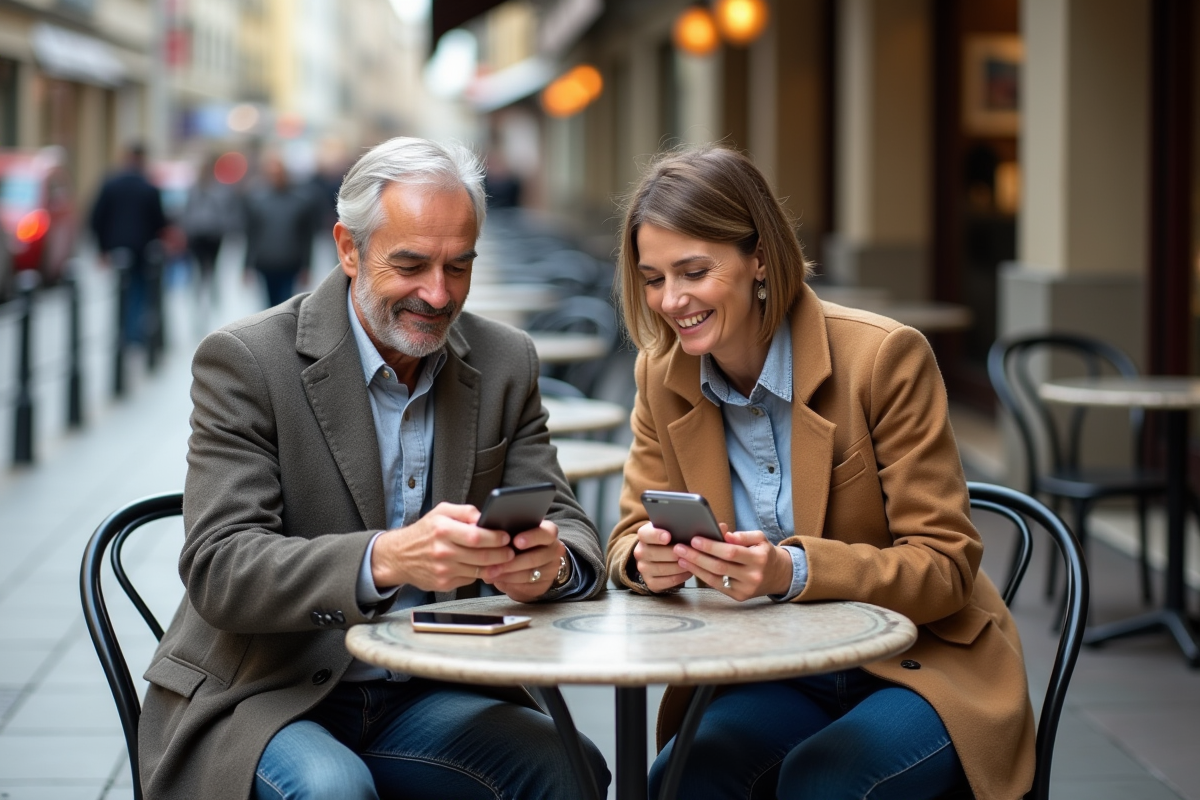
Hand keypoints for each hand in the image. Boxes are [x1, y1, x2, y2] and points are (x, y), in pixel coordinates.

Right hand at [370, 502, 513, 592]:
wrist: (399, 556)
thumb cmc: (424, 532)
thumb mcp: (441, 512)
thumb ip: (465, 512)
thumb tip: (486, 517)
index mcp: (442, 530)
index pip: (476, 536)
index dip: (495, 538)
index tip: (506, 536)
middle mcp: (442, 551)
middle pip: (480, 556)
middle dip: (501, 554)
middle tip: (512, 551)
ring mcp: (443, 570)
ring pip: (478, 570)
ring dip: (496, 566)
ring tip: (505, 560)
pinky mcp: (443, 584)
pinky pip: (470, 580)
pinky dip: (481, 574)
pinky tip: (488, 568)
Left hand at [482, 520, 565, 601]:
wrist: (532, 564)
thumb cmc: (520, 544)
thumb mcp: (517, 534)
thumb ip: (510, 533)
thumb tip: (491, 536)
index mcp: (549, 533)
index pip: (546, 533)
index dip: (532, 537)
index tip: (516, 541)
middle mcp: (554, 551)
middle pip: (536, 557)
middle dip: (513, 562)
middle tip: (496, 564)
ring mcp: (551, 570)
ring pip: (530, 574)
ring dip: (509, 575)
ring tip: (491, 573)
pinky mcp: (544, 585)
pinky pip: (527, 586)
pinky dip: (510, 584)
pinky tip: (498, 580)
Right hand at [632, 522, 690, 592]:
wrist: (661, 555)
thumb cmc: (670, 539)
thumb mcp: (669, 529)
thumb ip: (674, 527)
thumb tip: (688, 527)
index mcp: (643, 535)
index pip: (645, 534)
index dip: (656, 535)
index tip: (668, 536)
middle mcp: (640, 552)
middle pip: (655, 554)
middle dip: (674, 554)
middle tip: (689, 552)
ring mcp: (643, 568)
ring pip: (662, 569)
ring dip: (679, 566)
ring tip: (692, 562)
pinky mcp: (650, 582)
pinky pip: (666, 582)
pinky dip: (679, 577)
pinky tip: (688, 571)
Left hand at [673, 525, 793, 600]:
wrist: (778, 575)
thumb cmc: (763, 553)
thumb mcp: (759, 539)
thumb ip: (743, 535)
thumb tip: (725, 533)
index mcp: (759, 558)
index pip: (731, 552)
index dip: (711, 546)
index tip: (694, 539)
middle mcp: (753, 576)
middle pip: (720, 566)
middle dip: (697, 557)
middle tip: (679, 548)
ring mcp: (746, 589)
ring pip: (716, 578)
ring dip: (695, 567)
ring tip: (680, 558)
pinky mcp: (739, 597)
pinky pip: (717, 586)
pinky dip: (703, 576)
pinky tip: (691, 568)